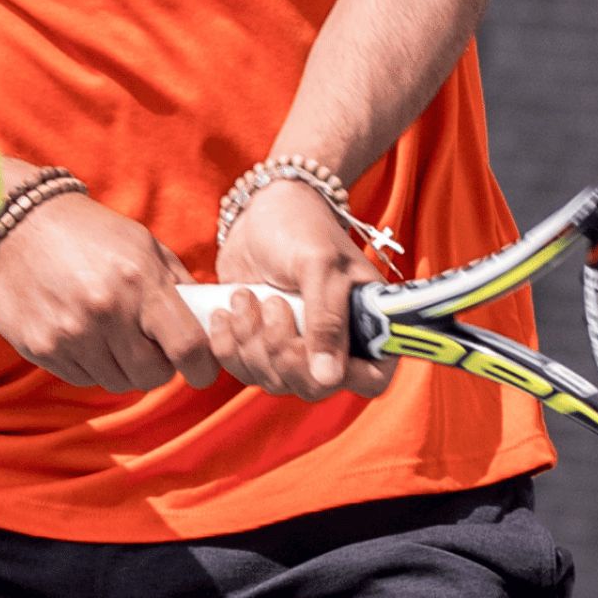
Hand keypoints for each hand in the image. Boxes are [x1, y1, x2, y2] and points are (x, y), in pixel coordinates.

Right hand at [0, 190, 217, 392]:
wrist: (18, 224)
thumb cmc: (91, 233)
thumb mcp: (145, 245)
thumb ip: (178, 284)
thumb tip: (208, 321)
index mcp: (141, 282)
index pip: (188, 346)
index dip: (203, 368)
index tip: (201, 370)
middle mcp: (107, 311)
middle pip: (152, 376)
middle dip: (160, 368)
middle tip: (152, 349)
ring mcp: (71, 333)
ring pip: (117, 381)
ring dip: (124, 368)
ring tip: (114, 336)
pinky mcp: (41, 347)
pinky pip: (83, 378)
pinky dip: (91, 365)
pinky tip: (84, 335)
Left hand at [212, 181, 397, 400]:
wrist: (261, 211)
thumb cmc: (302, 228)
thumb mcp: (319, 266)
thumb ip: (327, 321)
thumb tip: (329, 379)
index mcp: (368, 324)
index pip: (371, 379)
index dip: (343, 376)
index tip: (311, 346)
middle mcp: (336, 344)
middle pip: (313, 387)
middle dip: (282, 351)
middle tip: (272, 305)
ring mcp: (298, 348)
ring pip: (275, 380)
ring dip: (251, 342)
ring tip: (246, 297)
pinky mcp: (261, 346)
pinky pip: (244, 371)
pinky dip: (229, 346)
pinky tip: (226, 313)